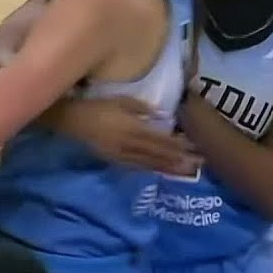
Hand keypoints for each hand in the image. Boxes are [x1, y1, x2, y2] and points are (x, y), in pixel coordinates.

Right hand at [58, 97, 199, 175]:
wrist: (75, 121)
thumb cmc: (99, 107)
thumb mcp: (122, 101)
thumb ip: (142, 109)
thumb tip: (163, 115)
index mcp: (134, 128)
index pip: (161, 139)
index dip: (178, 144)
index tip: (194, 146)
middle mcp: (131, 144)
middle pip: (159, 153)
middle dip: (179, 159)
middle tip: (198, 163)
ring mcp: (123, 155)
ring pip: (150, 163)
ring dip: (168, 167)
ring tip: (185, 171)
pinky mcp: (115, 160)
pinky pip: (136, 166)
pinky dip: (150, 169)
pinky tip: (160, 171)